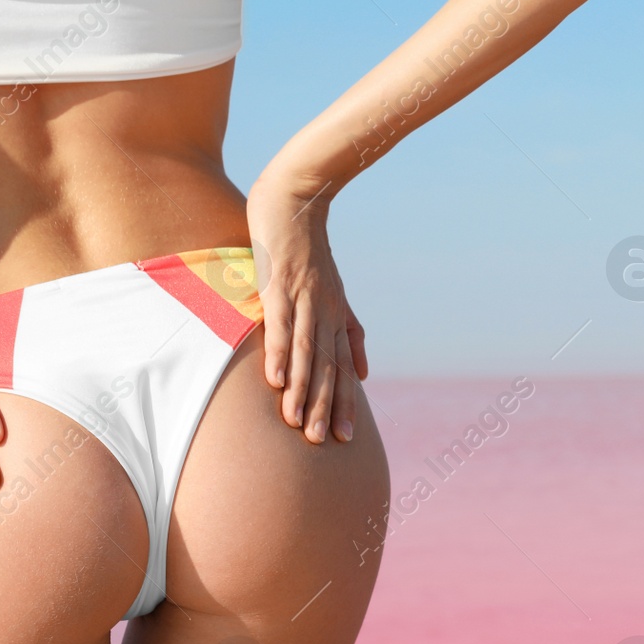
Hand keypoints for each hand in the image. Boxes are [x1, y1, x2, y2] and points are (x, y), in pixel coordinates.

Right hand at [246, 171, 366, 443]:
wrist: (297, 200)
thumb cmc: (310, 249)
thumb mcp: (337, 294)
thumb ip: (351, 332)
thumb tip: (366, 373)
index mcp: (336, 317)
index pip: (342, 368)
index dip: (346, 404)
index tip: (347, 439)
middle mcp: (324, 313)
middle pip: (327, 368)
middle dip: (325, 407)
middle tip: (323, 443)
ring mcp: (302, 300)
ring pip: (306, 352)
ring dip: (303, 389)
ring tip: (296, 421)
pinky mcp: (279, 286)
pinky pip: (280, 325)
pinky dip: (280, 352)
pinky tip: (277, 380)